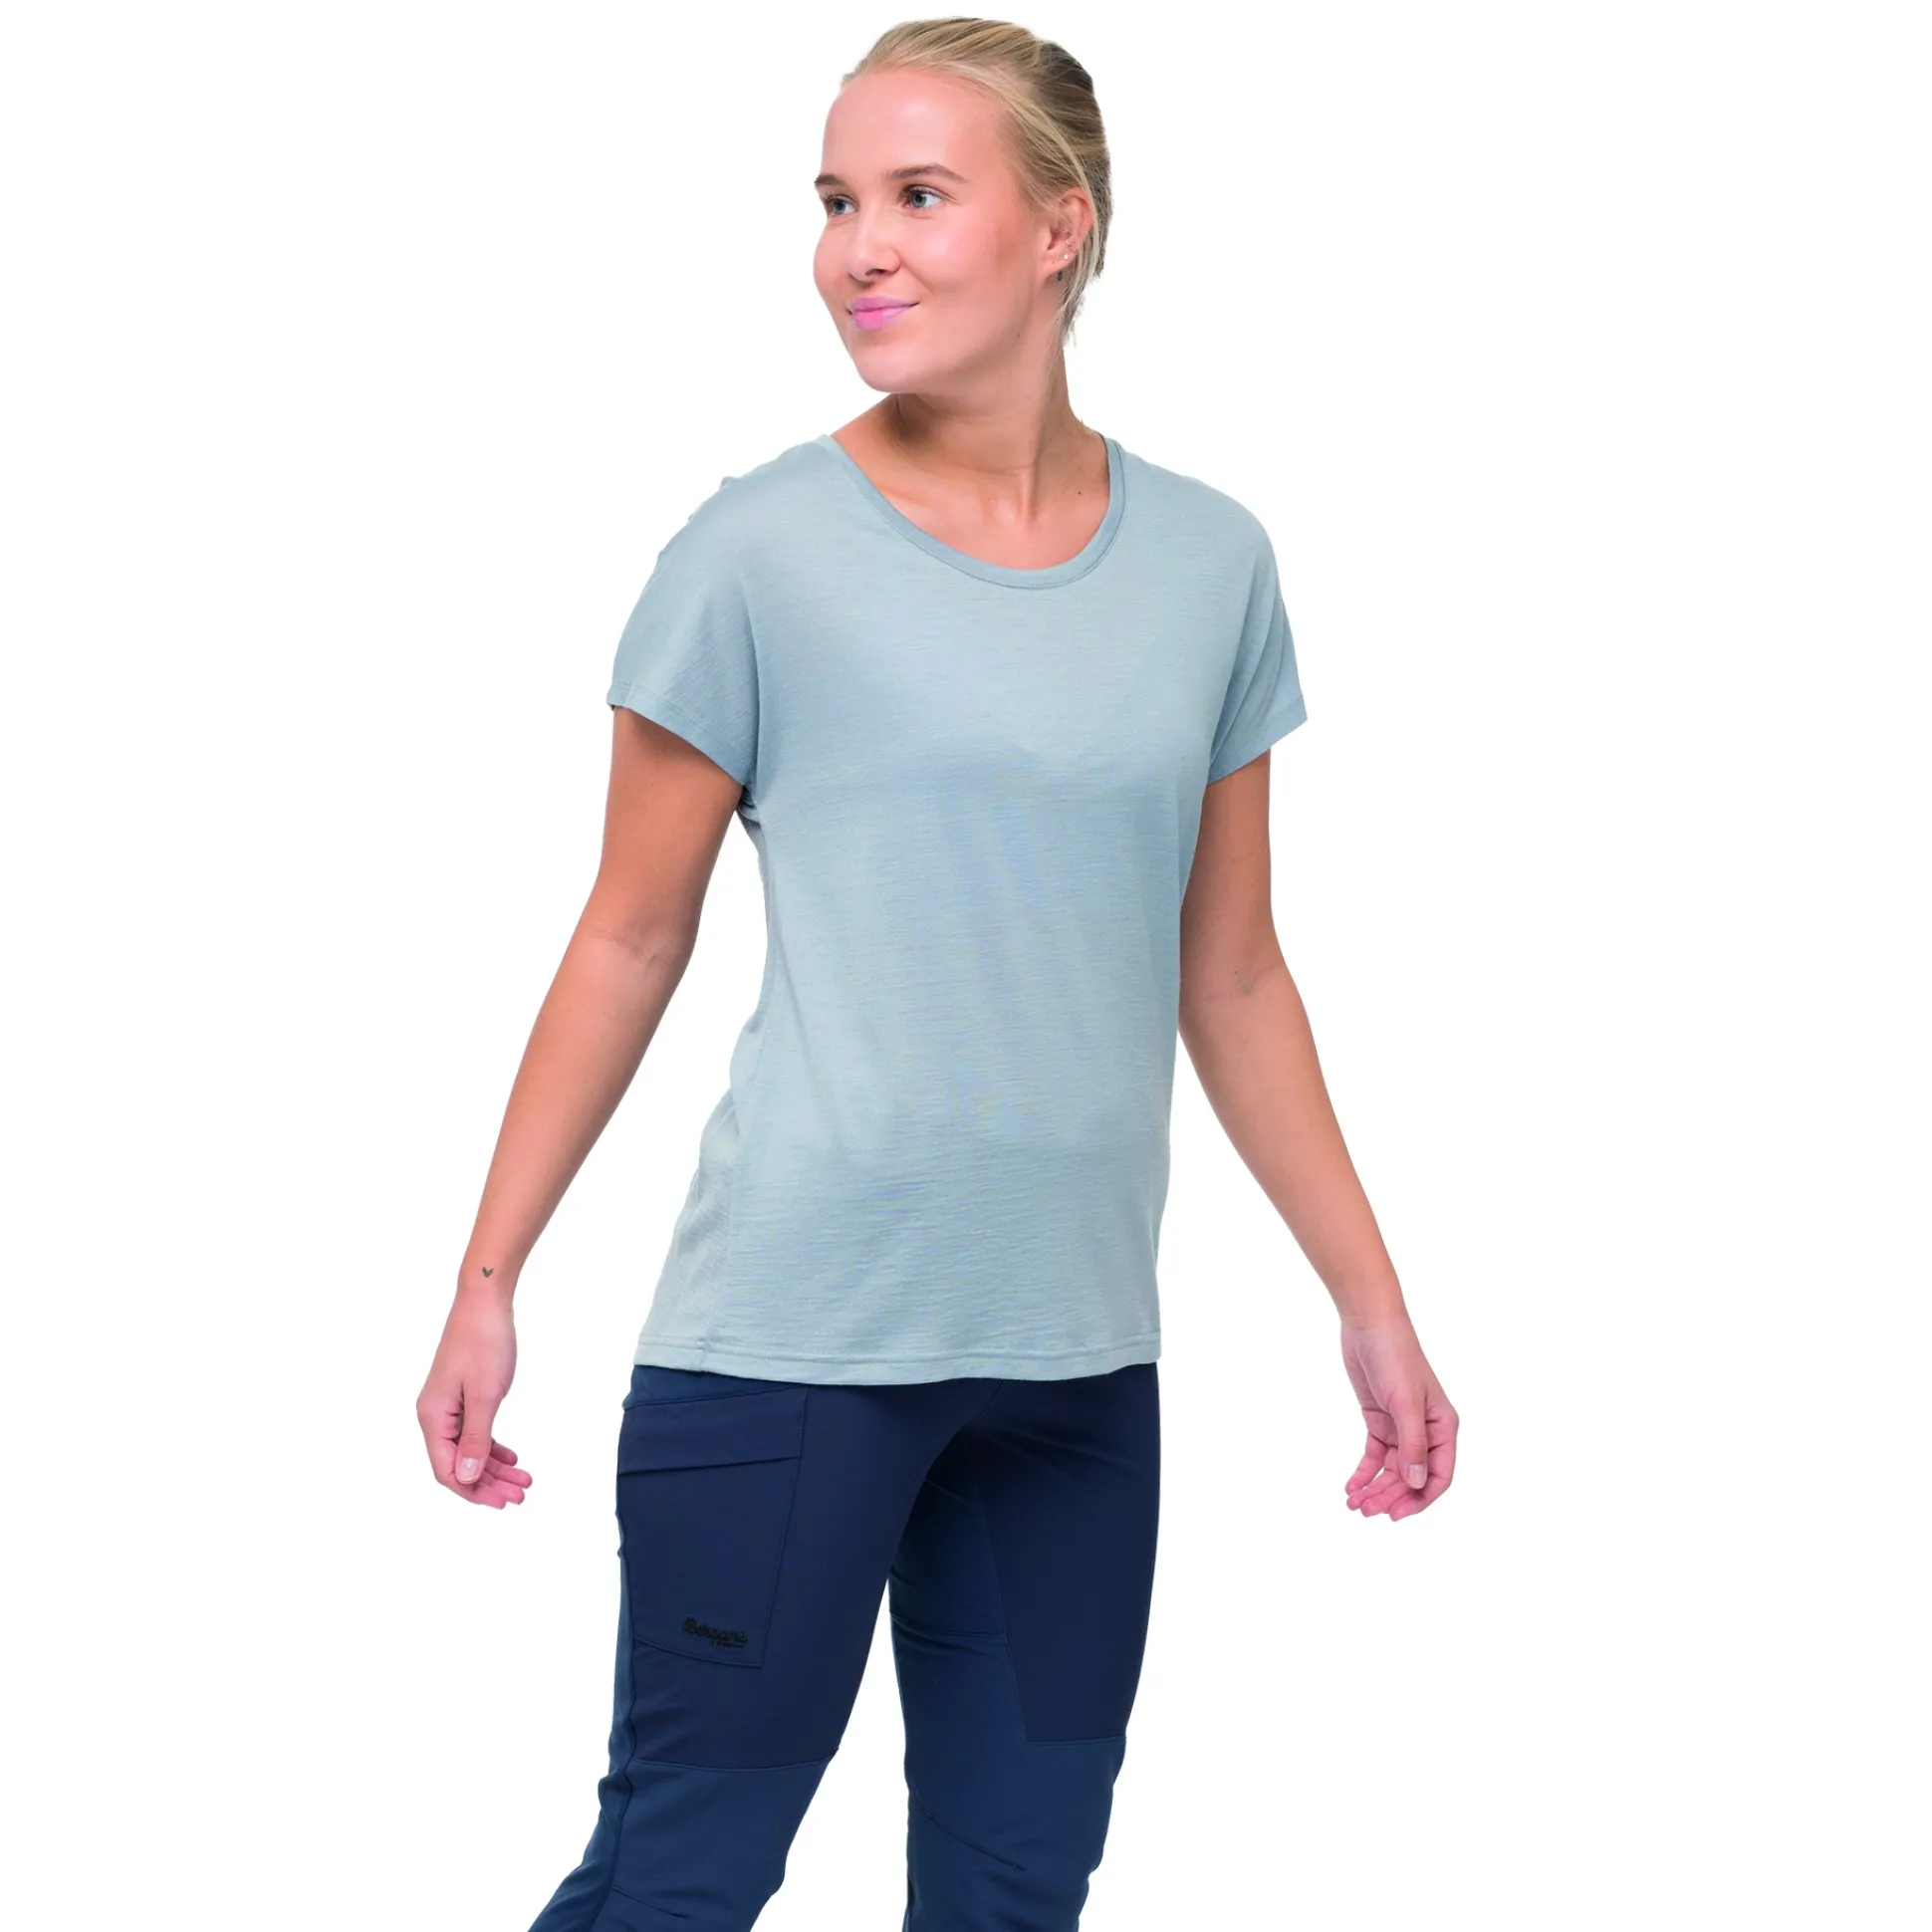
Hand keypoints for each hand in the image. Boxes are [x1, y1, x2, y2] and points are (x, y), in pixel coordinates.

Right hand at [417, 1284, 533, 1508]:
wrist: (484, 1301)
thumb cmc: (483, 1343)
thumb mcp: (484, 1396)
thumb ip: (475, 1439)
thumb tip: (465, 1478)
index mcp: (433, 1418)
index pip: (447, 1471)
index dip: (473, 1491)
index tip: (504, 1501)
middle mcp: (435, 1415)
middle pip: (459, 1464)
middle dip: (489, 1483)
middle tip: (521, 1495)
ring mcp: (448, 1406)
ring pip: (469, 1449)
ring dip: (494, 1467)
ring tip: (524, 1480)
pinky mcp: (461, 1395)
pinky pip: (474, 1431)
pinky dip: (492, 1446)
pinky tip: (511, 1457)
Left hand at [1338, 1313, 1457, 1520]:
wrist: (1369, 1325)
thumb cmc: (1395, 1357)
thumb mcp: (1405, 1403)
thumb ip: (1411, 1445)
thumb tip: (1415, 1484)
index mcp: (1443, 1427)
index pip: (1439, 1476)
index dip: (1419, 1500)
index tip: (1395, 1515)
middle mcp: (1426, 1431)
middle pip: (1411, 1478)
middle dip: (1391, 1497)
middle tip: (1366, 1511)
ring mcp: (1402, 1427)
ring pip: (1391, 1470)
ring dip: (1375, 1489)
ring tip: (1354, 1504)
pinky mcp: (1380, 1420)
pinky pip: (1374, 1456)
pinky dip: (1364, 1473)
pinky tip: (1351, 1486)